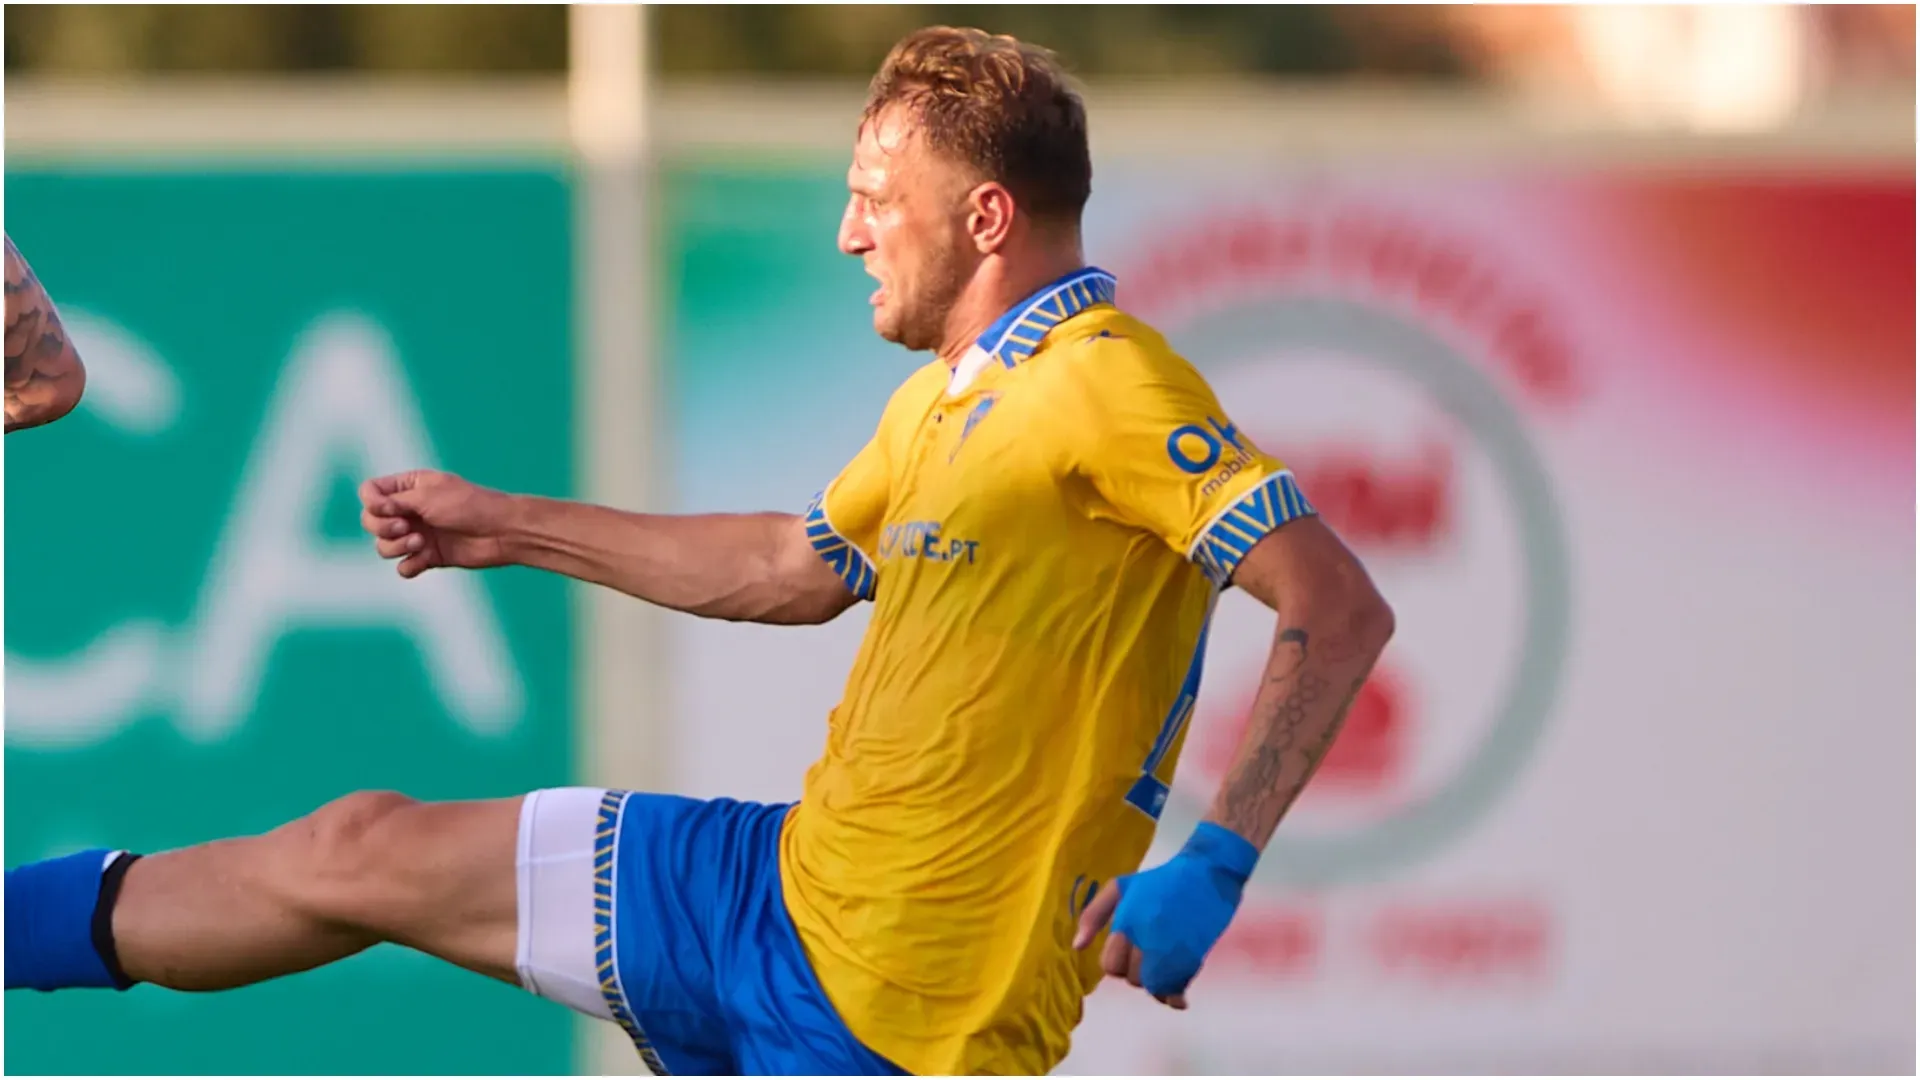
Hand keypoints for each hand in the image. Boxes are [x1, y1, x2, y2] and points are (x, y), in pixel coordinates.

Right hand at [359, 469, 517, 577]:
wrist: (501, 531)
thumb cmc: (469, 505)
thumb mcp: (428, 495)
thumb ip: (395, 501)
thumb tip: (372, 508)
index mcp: (409, 487)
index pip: (370, 492)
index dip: (372, 503)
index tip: (389, 509)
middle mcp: (410, 510)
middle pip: (370, 521)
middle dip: (382, 527)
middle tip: (406, 527)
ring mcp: (417, 534)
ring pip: (383, 546)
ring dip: (395, 547)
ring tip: (421, 543)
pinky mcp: (428, 556)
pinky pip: (403, 567)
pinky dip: (410, 565)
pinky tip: (426, 559)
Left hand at [1072, 823, 1258, 1009]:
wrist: (1208, 872)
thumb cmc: (1162, 880)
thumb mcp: (1120, 886)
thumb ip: (1094, 915)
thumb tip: (1077, 946)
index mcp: (1126, 923)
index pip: (1111, 966)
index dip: (1120, 962)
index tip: (1132, 951)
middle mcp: (1145, 940)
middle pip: (1133, 979)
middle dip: (1140, 971)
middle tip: (1151, 954)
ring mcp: (1170, 950)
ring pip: (1155, 987)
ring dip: (1158, 984)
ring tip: (1166, 969)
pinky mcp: (1194, 957)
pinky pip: (1178, 988)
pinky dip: (1176, 993)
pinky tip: (1178, 991)